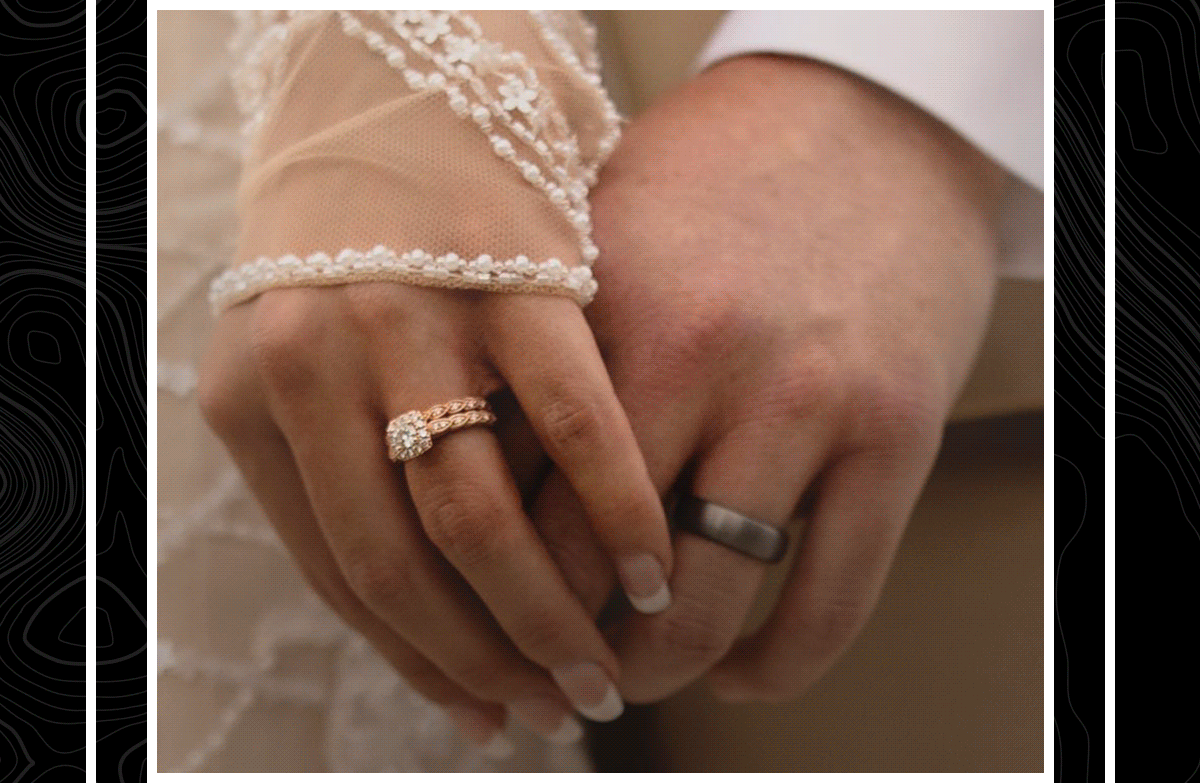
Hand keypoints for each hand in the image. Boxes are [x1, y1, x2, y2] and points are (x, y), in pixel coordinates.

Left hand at [196, 281, 673, 744]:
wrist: (423, 87)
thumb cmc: (372, 247)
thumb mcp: (322, 358)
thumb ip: (350, 473)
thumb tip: (426, 625)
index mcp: (253, 395)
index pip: (342, 577)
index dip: (420, 662)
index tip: (485, 710)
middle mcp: (320, 359)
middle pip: (406, 566)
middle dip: (487, 660)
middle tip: (555, 707)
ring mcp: (425, 316)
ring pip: (483, 520)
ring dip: (551, 615)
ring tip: (606, 669)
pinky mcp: (528, 278)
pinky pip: (578, 428)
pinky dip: (619, 515)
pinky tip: (657, 573)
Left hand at [529, 54, 1008, 701]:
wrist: (873, 119)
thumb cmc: (718, 178)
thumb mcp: (607, 226)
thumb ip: (540, 339)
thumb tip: (465, 465)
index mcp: (610, 304)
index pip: (509, 483)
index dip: (476, 573)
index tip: (467, 610)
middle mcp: (703, 358)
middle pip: (586, 561)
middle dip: (550, 640)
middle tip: (536, 664)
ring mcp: (807, 402)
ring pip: (703, 605)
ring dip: (655, 668)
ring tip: (629, 676)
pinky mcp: (895, 436)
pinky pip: (828, 601)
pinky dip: (775, 667)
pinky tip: (739, 674)